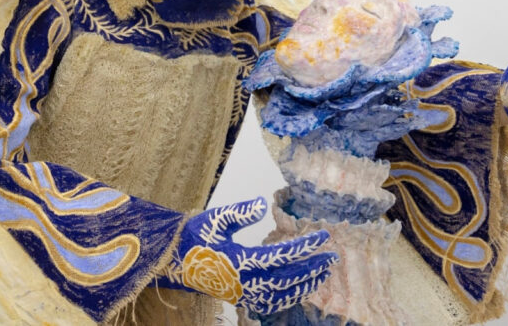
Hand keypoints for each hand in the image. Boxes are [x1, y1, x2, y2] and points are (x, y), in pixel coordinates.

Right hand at [156, 197, 336, 315]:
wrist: (173, 260)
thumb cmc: (196, 235)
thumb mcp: (215, 218)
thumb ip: (240, 212)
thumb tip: (263, 204)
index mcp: (240, 260)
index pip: (282, 255)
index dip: (305, 246)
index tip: (324, 236)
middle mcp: (244, 282)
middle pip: (288, 278)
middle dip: (313, 267)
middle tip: (333, 256)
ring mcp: (244, 293)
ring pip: (283, 294)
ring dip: (306, 283)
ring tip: (324, 272)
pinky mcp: (242, 298)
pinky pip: (272, 303)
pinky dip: (290, 296)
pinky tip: (302, 287)